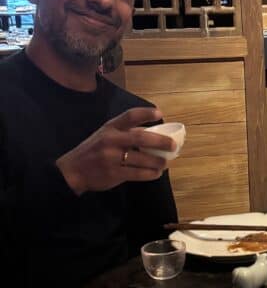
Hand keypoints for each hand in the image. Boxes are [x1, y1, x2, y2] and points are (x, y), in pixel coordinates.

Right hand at [56, 107, 174, 195]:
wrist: (72, 171)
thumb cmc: (93, 151)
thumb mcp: (104, 136)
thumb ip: (124, 133)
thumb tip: (151, 133)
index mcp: (110, 128)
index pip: (129, 116)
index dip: (146, 113)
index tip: (160, 113)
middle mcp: (111, 140)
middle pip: (140, 138)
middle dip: (160, 141)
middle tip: (173, 145)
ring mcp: (112, 158)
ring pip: (142, 159)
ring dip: (158, 161)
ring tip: (166, 163)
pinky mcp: (114, 174)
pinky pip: (138, 174)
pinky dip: (150, 174)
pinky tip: (156, 173)